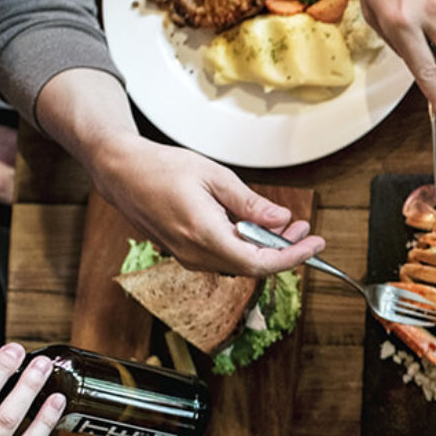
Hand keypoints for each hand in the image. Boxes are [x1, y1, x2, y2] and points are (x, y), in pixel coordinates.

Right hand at [84, 133, 322, 275]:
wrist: (121, 172)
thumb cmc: (162, 168)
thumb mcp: (215, 177)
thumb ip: (249, 203)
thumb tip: (280, 219)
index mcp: (204, 234)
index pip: (258, 262)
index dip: (291, 256)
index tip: (314, 243)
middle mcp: (194, 253)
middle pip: (251, 266)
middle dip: (284, 250)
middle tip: (303, 229)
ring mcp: (186, 256)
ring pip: (238, 264)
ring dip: (265, 248)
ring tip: (286, 226)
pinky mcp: (183, 252)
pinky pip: (223, 257)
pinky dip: (246, 246)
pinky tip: (256, 228)